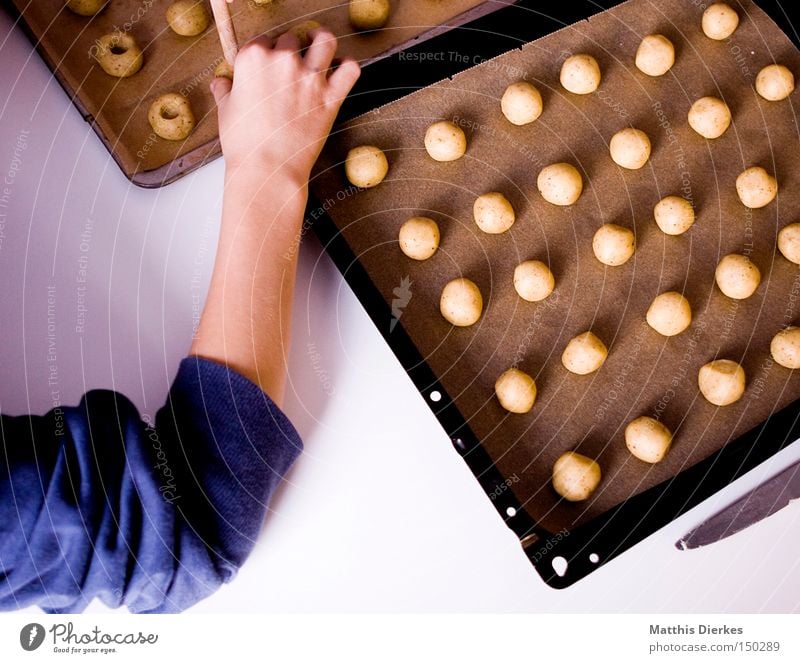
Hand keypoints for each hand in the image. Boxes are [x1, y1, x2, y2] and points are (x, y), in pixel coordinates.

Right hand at [211, 28, 359, 184]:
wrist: (267, 169)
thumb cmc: (244, 144)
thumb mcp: (226, 112)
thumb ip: (225, 91)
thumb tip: (221, 82)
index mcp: (253, 58)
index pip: (262, 40)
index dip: (265, 52)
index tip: (266, 64)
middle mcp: (283, 61)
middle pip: (290, 40)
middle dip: (290, 50)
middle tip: (289, 68)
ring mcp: (309, 78)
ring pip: (324, 41)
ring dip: (322, 41)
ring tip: (319, 46)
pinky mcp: (331, 97)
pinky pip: (350, 70)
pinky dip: (349, 66)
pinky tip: (341, 69)